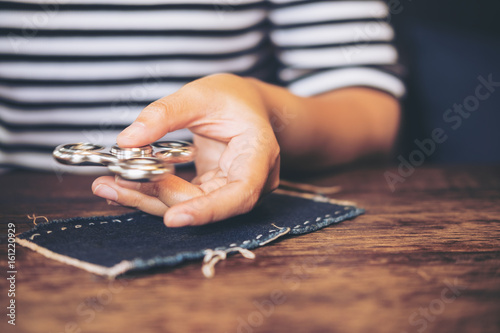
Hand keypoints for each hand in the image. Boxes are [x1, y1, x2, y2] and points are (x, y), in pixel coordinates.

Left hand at [92, 73, 279, 226]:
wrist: (246, 104)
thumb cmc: (232, 97)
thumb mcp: (200, 94)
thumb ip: (165, 114)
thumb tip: (127, 140)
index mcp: (259, 154)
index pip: (241, 193)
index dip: (208, 210)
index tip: (173, 218)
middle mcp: (250, 180)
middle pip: (205, 203)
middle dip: (157, 197)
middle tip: (111, 185)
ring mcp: (230, 188)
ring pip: (188, 204)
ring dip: (147, 196)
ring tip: (106, 186)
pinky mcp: (212, 190)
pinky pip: (182, 197)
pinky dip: (152, 190)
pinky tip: (121, 183)